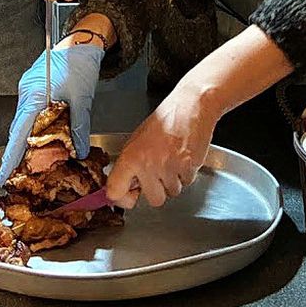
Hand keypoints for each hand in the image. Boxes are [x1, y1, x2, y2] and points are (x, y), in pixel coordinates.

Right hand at [0, 44, 102, 186]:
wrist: (81, 42)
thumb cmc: (79, 64)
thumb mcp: (82, 99)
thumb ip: (79, 127)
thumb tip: (78, 150)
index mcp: (34, 95)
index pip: (18, 134)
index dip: (10, 157)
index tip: (2, 175)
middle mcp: (26, 93)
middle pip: (18, 130)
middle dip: (16, 154)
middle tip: (16, 175)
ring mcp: (28, 89)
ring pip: (24, 122)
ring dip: (26, 141)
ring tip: (30, 163)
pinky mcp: (34, 88)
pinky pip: (30, 113)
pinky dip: (34, 128)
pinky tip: (42, 139)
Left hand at [105, 84, 219, 208]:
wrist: (190, 106)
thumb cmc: (165, 120)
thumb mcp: (137, 139)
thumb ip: (130, 165)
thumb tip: (127, 188)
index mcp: (131, 157)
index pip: (115, 191)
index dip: (122, 199)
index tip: (126, 197)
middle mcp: (148, 165)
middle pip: (154, 200)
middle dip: (158, 189)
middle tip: (159, 171)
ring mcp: (169, 167)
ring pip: (172, 192)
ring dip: (174, 180)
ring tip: (173, 158)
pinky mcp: (189, 167)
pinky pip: (187, 182)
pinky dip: (187, 173)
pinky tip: (184, 156)